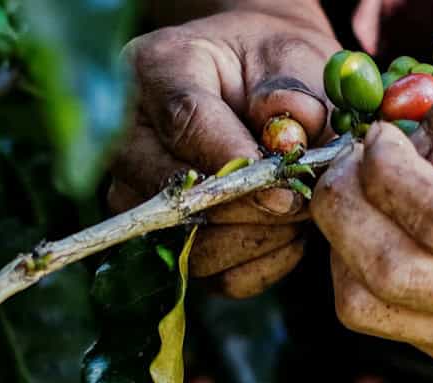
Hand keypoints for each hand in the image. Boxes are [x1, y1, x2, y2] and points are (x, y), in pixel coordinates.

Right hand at [110, 8, 339, 296]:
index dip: (233, 160)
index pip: (184, 121)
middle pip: (175, 193)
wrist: (259, 87)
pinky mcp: (162, 241)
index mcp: (156, 69)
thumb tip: (288, 142)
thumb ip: (293, 94)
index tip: (282, 186)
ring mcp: (137, 195)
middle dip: (249, 208)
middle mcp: (129, 137)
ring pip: (191, 244)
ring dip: (259, 239)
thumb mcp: (291, 57)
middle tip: (303, 202)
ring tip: (300, 212)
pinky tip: (288, 234)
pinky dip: (260, 263)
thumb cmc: (272, 67)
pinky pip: (212, 276)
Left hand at [310, 78, 432, 380]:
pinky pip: (379, 320)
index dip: (387, 172)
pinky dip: (364, 271)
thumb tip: (394, 146)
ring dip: (344, 243)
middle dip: (344, 207)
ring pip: (365, 307)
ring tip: (370, 197)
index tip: (383, 137)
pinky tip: (396, 234)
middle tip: (353, 164)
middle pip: (387, 273)